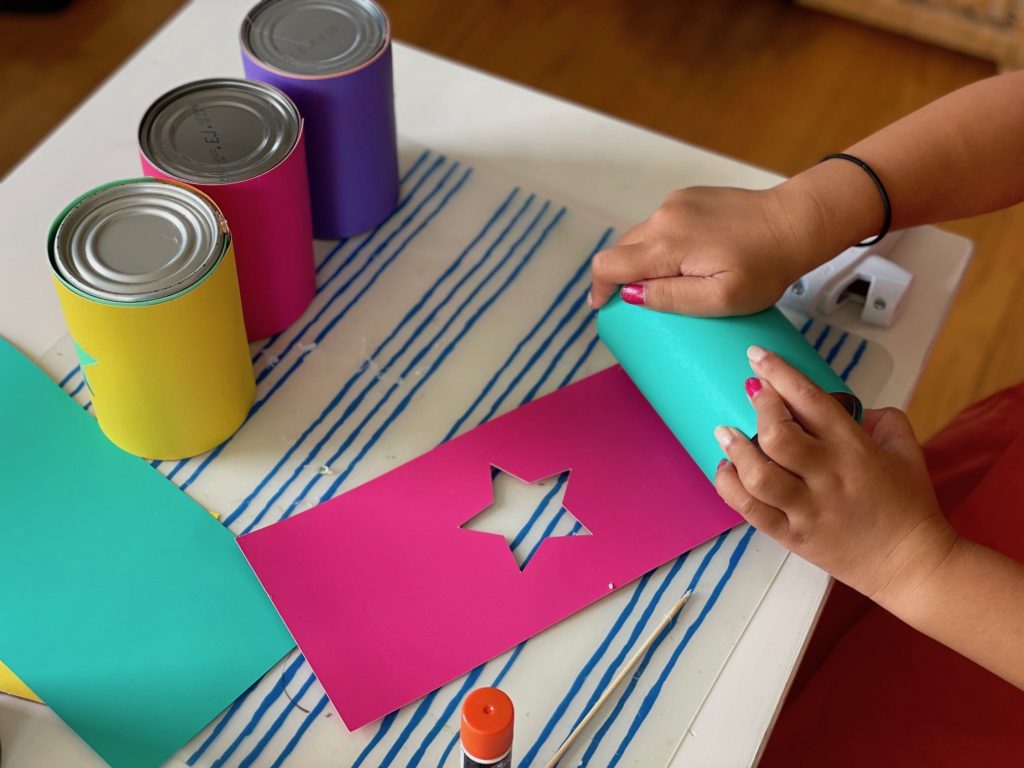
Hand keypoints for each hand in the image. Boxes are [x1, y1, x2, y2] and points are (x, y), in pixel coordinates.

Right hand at [589, 185, 823, 315]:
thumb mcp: (721, 299)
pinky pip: (660, 224)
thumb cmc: (765, 267)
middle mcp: (663, 217)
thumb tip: (630, 294)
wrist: (795, 222)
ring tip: (667, 282)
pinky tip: (686, 259)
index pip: (609, 265)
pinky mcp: (688, 197)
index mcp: (667, 244)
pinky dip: (662, 244)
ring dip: (644, 260)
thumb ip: (672, 297)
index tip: (604, 307)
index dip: (599, 289)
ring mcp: (675, 203)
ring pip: (640, 237)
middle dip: (622, 277)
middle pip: (621, 250)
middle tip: (639, 302)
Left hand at [713, 345, 958, 606]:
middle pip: (779, 436)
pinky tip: (725, 469)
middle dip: (760, 407)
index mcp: (855, 449)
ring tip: (725, 432)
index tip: (756, 356)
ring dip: (736, 449)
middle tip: (750, 393)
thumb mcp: (907, 452)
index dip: (780, 373)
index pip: (812, 401)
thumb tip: (854, 406)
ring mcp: (807, 509)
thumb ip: (884, 420)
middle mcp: (828, 476)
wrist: (913, 566)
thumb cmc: (910, 505)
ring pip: (759, 476)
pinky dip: (730, 488)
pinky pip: (751, 511)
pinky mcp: (792, 537)